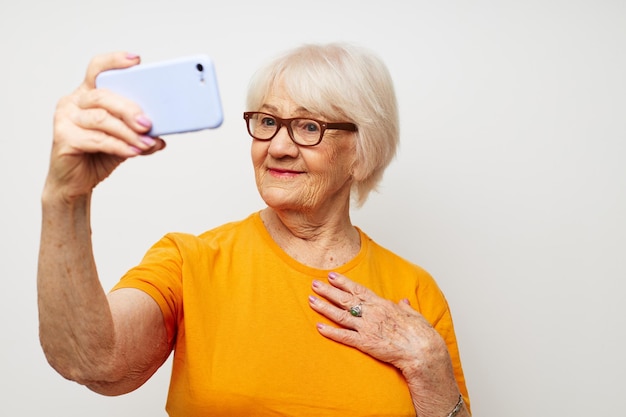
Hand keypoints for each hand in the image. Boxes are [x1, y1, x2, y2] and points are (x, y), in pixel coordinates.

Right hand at [45, 52, 165, 201]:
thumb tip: (161, 136)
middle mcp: (73, 102)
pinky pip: (97, 139)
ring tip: (146, 142)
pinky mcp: (63, 137)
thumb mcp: (124, 140)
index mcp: (88, 94)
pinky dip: (119, 145)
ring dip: (128, 132)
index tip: (136, 61)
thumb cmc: (97, 156)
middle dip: (130, 109)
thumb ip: (139, 134)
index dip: (115, 61)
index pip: (98, 69)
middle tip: (149, 123)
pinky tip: (134, 151)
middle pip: (104, 96)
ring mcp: (65, 118)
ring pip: (102, 119)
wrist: (75, 183)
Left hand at [309, 272, 462, 413]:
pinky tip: (319, 327)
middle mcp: (372, 313)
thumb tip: (403, 301)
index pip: (358, 289)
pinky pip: (344, 336)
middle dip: (328, 291)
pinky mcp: (365, 343)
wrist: (422, 350)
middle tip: (314, 283)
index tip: (331, 275)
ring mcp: (367, 327)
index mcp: (382, 304)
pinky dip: (330, 332)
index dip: (343, 282)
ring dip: (324, 308)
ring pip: (340, 315)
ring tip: (311, 300)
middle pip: (345, 299)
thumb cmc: (421, 334)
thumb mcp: (414, 315)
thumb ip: (405, 307)